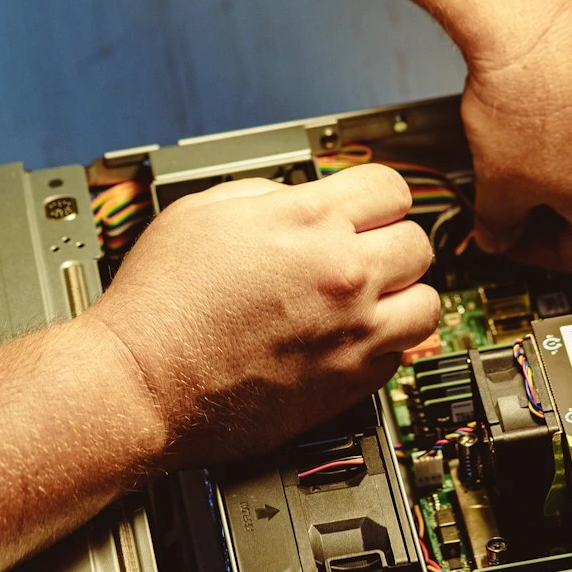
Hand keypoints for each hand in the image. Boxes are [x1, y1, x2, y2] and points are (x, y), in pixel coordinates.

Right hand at [82, 164, 438, 468]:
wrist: (142, 383)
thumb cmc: (160, 303)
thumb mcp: (203, 210)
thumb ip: (269, 195)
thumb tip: (300, 201)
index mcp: (309, 222)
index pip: (392, 188)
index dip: (376, 197)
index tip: (367, 209)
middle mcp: (344, 275)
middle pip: (418, 243)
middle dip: (390, 242)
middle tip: (364, 253)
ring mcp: (353, 333)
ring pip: (429, 304)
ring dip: (403, 297)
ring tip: (371, 300)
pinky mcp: (350, 384)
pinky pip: (399, 356)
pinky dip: (381, 345)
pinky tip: (345, 339)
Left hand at [462, 0, 571, 271]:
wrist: (535, 13)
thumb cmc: (528, 91)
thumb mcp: (495, 182)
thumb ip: (499, 222)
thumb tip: (497, 230)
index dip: (535, 253)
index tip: (513, 238)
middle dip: (559, 205)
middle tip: (518, 194)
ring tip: (527, 136)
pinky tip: (549, 93)